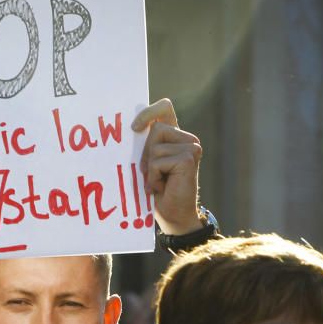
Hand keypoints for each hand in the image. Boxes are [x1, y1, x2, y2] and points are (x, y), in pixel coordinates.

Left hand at [131, 98, 202, 234]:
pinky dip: (154, 177)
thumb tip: (132, 127)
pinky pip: (157, 161)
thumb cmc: (157, 190)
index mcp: (176, 136)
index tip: (134, 128)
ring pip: (155, 146)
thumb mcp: (147, 163)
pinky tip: (162, 186)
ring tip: (158, 181)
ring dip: (150, 168)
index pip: (164, 108)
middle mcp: (187, 139)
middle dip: (145, 153)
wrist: (173, 215)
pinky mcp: (189, 158)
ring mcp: (191, 147)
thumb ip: (144, 144)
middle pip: (154, 128)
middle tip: (150, 173)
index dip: (149, 112)